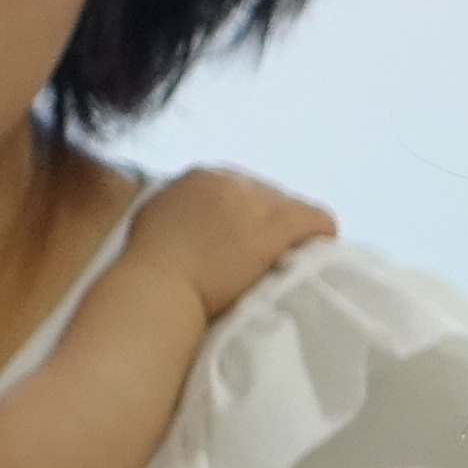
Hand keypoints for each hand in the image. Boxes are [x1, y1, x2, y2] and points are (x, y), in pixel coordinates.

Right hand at [128, 170, 336, 318]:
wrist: (158, 288)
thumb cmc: (147, 273)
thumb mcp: (155, 225)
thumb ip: (180, 216)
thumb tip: (194, 226)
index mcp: (199, 179)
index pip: (240, 191)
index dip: (246, 220)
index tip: (243, 247)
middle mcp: (231, 181)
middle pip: (269, 198)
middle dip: (267, 228)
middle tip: (265, 261)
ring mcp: (256, 201)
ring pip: (294, 210)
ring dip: (292, 236)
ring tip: (287, 266)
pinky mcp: (278, 225)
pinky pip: (317, 221)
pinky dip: (320, 238)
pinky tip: (319, 259)